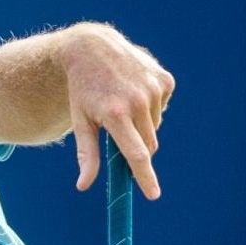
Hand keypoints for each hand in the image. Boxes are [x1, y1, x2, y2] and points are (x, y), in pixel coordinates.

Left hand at [65, 26, 174, 199]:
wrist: (93, 50)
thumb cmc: (83, 92)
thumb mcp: (81, 122)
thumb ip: (86, 155)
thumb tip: (83, 186)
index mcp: (115, 115)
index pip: (137, 155)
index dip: (146, 177)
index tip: (153, 195)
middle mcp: (138, 101)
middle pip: (148, 145)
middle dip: (137, 149)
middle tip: (118, 135)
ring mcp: (154, 89)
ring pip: (154, 127)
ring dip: (141, 126)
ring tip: (121, 106)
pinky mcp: (165, 80)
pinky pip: (162, 107)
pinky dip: (150, 107)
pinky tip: (133, 91)